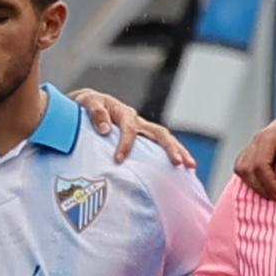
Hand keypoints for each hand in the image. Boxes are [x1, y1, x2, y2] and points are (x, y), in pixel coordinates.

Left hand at [67, 83, 196, 167]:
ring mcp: (141, 130)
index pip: (130, 129)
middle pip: (160, 133)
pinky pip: (159, 147)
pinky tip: (181, 172)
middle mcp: (137, 121)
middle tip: (179, 163)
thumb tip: (105, 129)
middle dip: (171, 148)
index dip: (126, 144)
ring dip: (178, 152)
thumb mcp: (86, 102)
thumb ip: (95, 112)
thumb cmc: (85, 106)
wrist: (85, 107)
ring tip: (190, 168)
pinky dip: (171, 156)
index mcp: (124, 113)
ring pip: (165, 140)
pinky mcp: (141, 139)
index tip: (119, 160)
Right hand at [240, 97, 275, 194]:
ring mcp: (253, 144)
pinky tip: (265, 186)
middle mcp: (257, 139)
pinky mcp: (254, 150)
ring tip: (271, 194)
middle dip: (260, 187)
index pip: (259, 165)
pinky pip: (243, 166)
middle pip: (246, 168)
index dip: (268, 184)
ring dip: (253, 184)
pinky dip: (250, 178)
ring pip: (241, 168)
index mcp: (269, 136)